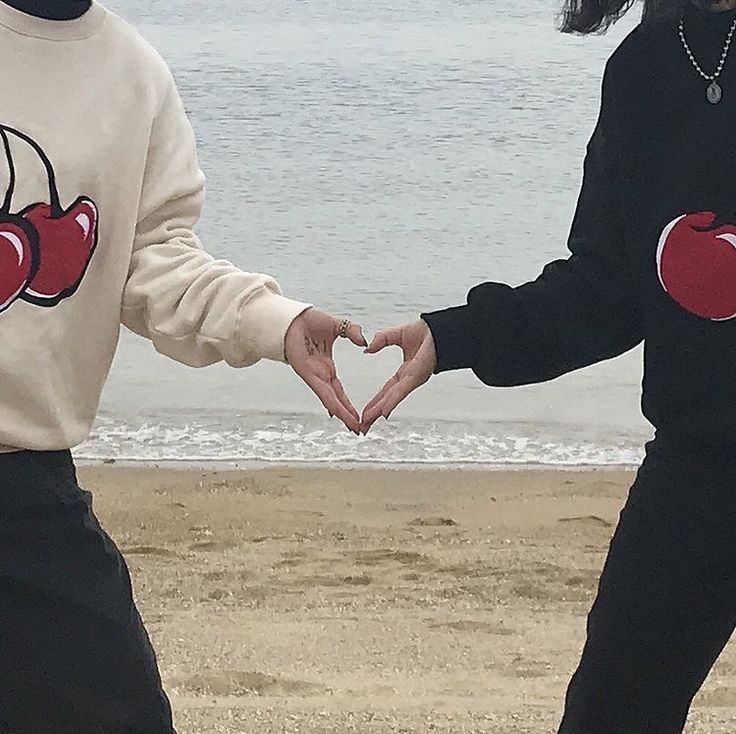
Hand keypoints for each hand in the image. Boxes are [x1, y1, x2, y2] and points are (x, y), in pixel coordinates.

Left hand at [285, 308, 366, 433]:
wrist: (292, 317)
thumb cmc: (309, 321)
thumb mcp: (339, 326)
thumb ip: (352, 331)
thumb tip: (364, 342)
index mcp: (326, 369)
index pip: (339, 392)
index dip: (348, 405)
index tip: (359, 417)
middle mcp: (320, 376)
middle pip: (336, 401)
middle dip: (348, 417)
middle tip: (360, 431)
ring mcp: (313, 376)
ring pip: (330, 400)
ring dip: (342, 414)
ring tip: (354, 428)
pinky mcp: (306, 372)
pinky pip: (321, 390)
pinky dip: (330, 402)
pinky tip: (336, 413)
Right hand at [361, 319, 436, 433]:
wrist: (441, 328)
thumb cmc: (426, 332)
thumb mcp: (395, 335)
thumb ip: (381, 340)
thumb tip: (368, 349)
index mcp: (405, 373)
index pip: (387, 391)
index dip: (376, 402)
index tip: (365, 413)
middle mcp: (409, 380)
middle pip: (388, 399)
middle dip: (375, 413)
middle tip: (363, 426)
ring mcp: (413, 379)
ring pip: (392, 398)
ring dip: (379, 410)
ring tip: (368, 422)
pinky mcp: (417, 376)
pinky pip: (402, 390)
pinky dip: (392, 401)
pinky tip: (384, 411)